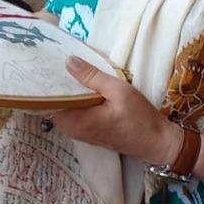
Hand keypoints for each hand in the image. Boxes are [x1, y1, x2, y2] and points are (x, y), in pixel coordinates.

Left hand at [52, 56, 180, 162]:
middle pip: (55, 103)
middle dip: (57, 84)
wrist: (157, 142)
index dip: (48, 82)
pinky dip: (76, 99)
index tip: (46, 64)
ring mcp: (79, 132)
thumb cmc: (139, 117)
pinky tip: (81, 85)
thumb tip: (68, 61)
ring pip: (65, 107)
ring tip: (68, 69)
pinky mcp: (87, 131)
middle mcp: (72, 129)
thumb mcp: (118, 90)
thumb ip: (91, 76)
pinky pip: (74, 112)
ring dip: (68, 90)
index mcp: (76, 121)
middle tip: (57, 61)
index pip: (49, 100)